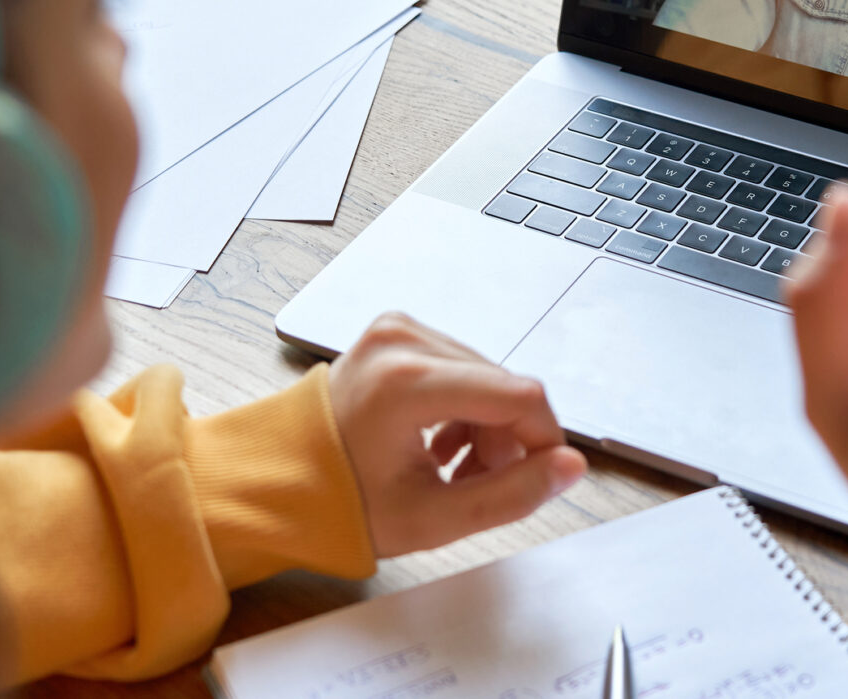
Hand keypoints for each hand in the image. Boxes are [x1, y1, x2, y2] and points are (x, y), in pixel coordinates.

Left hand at [327, 312, 586, 557]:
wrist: (278, 481)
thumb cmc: (342, 503)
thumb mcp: (434, 517)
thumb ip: (512, 494)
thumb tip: (569, 468)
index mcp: (406, 382)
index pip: (519, 395)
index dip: (545, 439)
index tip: (543, 476)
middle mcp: (402, 340)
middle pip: (504, 385)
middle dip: (508, 439)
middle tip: (476, 483)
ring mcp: (397, 329)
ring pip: (486, 376)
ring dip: (486, 424)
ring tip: (453, 468)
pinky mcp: (396, 330)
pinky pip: (460, 365)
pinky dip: (464, 405)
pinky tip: (441, 442)